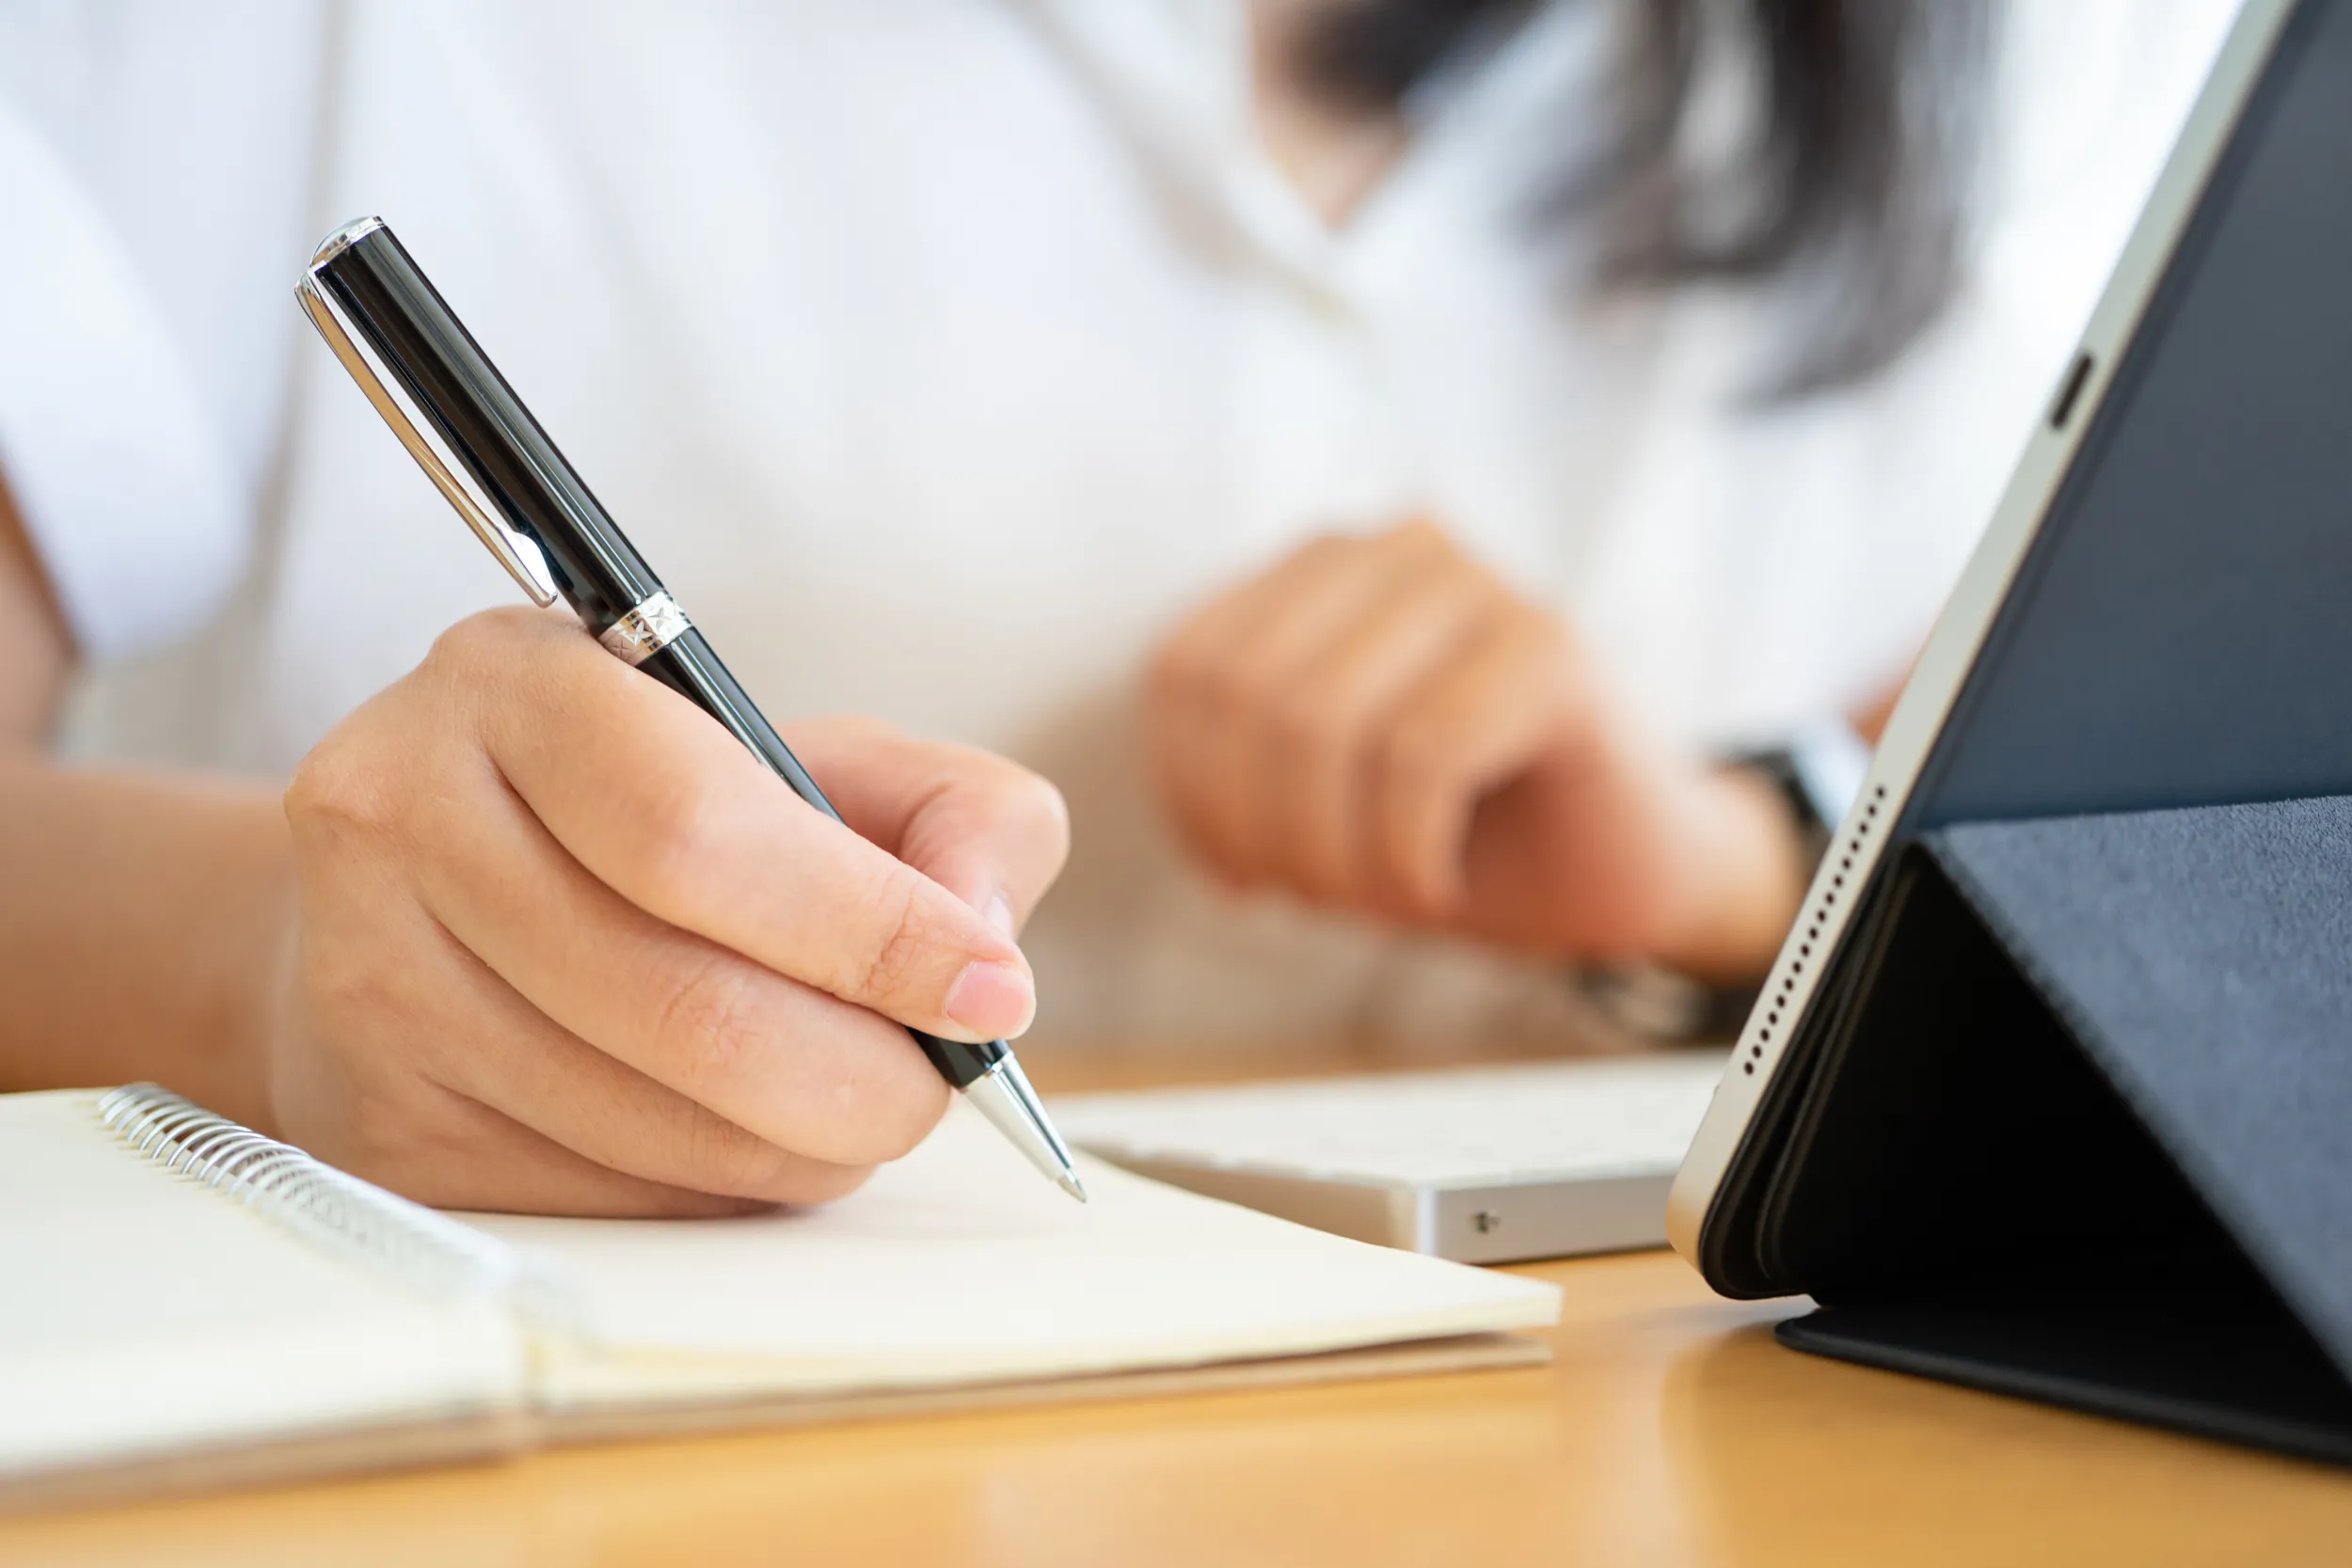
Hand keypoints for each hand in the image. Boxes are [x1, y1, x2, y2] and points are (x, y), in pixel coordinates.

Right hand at [272, 607, 1068, 1214]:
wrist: (427, 887)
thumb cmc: (655, 812)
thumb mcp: (816, 752)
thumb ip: (954, 810)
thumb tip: (984, 940)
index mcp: (516, 683)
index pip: (697, 831)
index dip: (869, 929)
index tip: (987, 989)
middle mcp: (406, 817)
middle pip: (687, 1006)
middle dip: (867, 1073)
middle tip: (941, 1078)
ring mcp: (373, 982)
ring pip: (661, 1128)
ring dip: (811, 1143)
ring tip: (855, 1098)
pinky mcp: (384, 1126)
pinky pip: (613, 1200)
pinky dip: (727, 1186)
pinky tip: (745, 1128)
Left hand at [1147, 519, 1806, 979]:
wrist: (1623, 869)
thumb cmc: (1457, 832)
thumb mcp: (1315, 797)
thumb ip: (1232, 766)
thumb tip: (1153, 812)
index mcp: (1318, 570)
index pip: (1187, 667)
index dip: (1189, 792)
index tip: (1238, 876)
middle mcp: (1393, 547)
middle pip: (1245, 695)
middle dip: (1262, 829)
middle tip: (1318, 899)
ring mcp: (1477, 584)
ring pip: (1321, 722)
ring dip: (1335, 851)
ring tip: (1382, 897)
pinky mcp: (1550, 647)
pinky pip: (1421, 756)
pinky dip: (1406, 853)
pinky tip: (1437, 886)